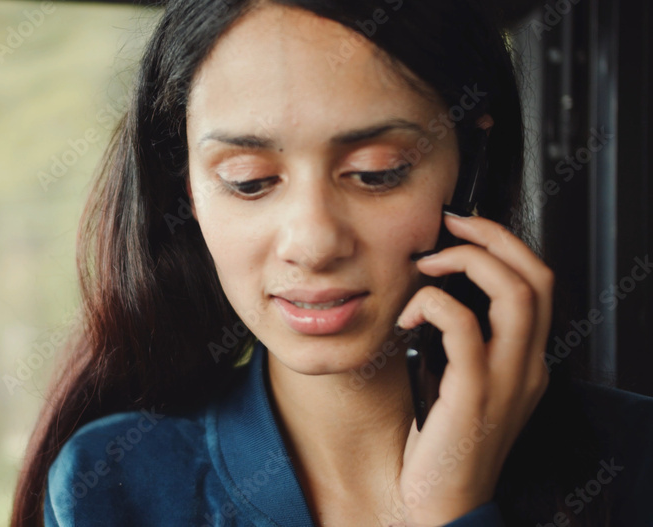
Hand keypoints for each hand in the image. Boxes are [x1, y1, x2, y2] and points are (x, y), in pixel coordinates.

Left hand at [394, 213, 552, 524]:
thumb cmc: (441, 447)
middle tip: (449, 225)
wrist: (441, 505)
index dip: (504, 246)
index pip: (538, 284)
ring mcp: (507, 380)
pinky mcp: (475, 393)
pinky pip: (465, 327)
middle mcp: (527, 366)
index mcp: (524, 362)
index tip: (460, 230)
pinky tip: (408, 317)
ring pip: (515, 293)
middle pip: (537, 277)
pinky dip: (433, 305)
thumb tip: (430, 297)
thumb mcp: (457, 386)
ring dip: (468, 263)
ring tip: (427, 265)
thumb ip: (458, 345)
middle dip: (493, 237)